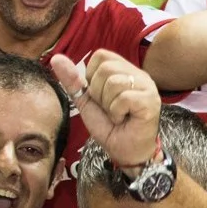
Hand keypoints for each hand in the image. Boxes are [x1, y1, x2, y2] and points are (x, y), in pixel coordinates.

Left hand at [50, 52, 159, 169]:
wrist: (125, 152)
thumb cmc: (110, 127)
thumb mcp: (86, 101)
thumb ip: (73, 80)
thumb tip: (56, 58)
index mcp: (126, 71)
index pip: (101, 55)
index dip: (92, 76)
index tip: (100, 95)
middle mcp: (140, 75)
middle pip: (106, 68)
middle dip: (98, 92)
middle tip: (109, 108)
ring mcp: (148, 88)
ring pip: (114, 82)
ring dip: (108, 104)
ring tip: (117, 114)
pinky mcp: (151, 102)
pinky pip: (123, 98)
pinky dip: (116, 112)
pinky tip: (123, 120)